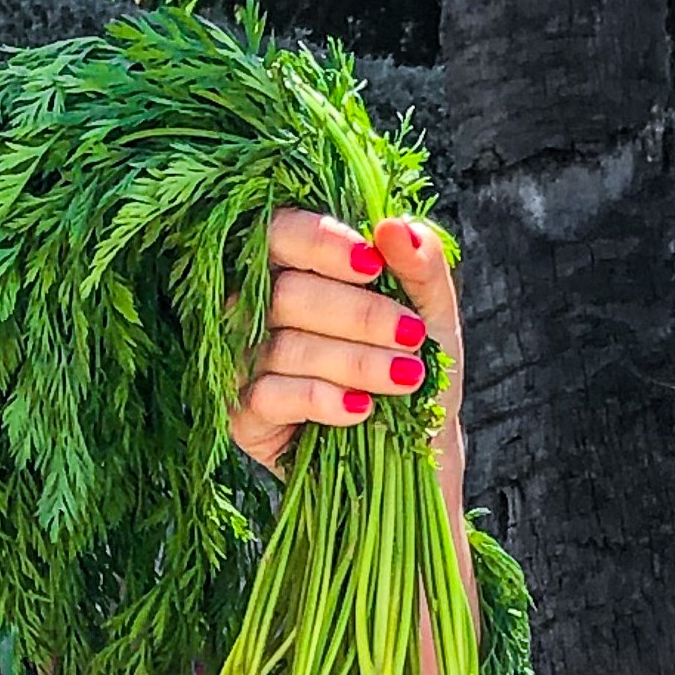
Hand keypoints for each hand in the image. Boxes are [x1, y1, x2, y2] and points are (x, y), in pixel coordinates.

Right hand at [228, 208, 463, 494]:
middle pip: (285, 293)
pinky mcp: (242, 417)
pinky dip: (321, 399)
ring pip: (284, 348)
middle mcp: (257, 310)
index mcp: (294, 267)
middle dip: (357, 315)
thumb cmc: (414, 365)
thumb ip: (420, 264)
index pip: (280, 233)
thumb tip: (392, 226)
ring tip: (405, 378)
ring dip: (354, 362)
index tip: (372, 265)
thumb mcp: (432, 311)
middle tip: (411, 335)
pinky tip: (361, 408)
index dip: (319, 242)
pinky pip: (270, 396)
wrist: (416, 448)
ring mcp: (243, 363)